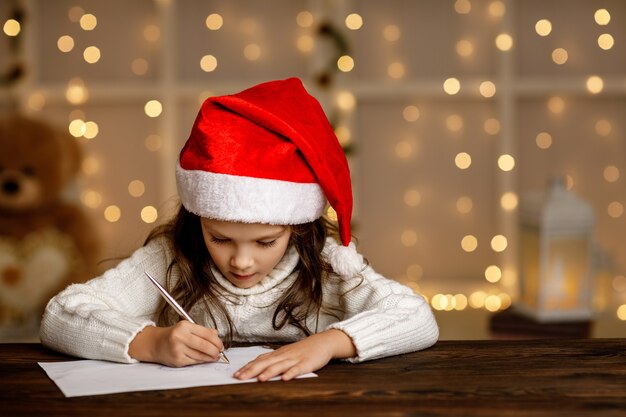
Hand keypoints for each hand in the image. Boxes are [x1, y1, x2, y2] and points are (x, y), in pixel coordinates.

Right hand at [129, 321, 224, 366]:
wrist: (156, 343)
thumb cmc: (174, 335)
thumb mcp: (187, 328)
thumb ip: (203, 331)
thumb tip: (217, 336)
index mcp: (185, 326)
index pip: (207, 334)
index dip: (217, 341)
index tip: (221, 345)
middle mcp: (180, 337)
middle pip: (205, 345)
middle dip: (216, 350)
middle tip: (220, 352)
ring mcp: (178, 349)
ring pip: (201, 355)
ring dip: (211, 357)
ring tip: (215, 356)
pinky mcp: (177, 359)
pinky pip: (194, 361)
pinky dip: (202, 361)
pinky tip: (205, 359)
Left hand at [234, 329, 355, 381]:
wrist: (322, 342)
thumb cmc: (302, 350)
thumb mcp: (285, 354)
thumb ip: (272, 361)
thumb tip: (256, 368)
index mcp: (277, 354)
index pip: (259, 361)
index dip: (247, 368)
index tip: (235, 375)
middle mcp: (284, 356)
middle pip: (265, 363)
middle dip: (252, 371)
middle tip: (240, 378)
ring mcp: (295, 359)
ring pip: (280, 366)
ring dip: (269, 372)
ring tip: (259, 379)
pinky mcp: (307, 363)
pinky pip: (298, 369)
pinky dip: (291, 373)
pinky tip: (285, 379)